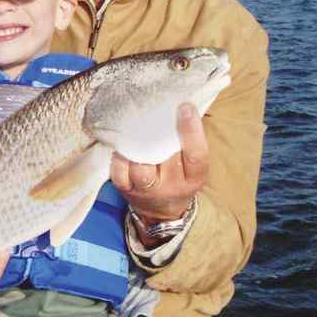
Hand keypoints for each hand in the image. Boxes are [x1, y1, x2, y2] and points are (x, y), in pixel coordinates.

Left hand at [110, 102, 208, 222]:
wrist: (162, 211)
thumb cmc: (179, 177)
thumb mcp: (193, 165)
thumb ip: (189, 141)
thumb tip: (181, 106)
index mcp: (194, 177)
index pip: (196, 154)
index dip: (191, 131)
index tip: (185, 107)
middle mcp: (173, 186)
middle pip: (166, 159)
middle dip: (159, 134)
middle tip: (154, 113)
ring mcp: (148, 191)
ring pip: (140, 168)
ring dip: (136, 147)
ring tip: (136, 130)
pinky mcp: (127, 190)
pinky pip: (119, 173)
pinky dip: (119, 158)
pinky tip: (122, 146)